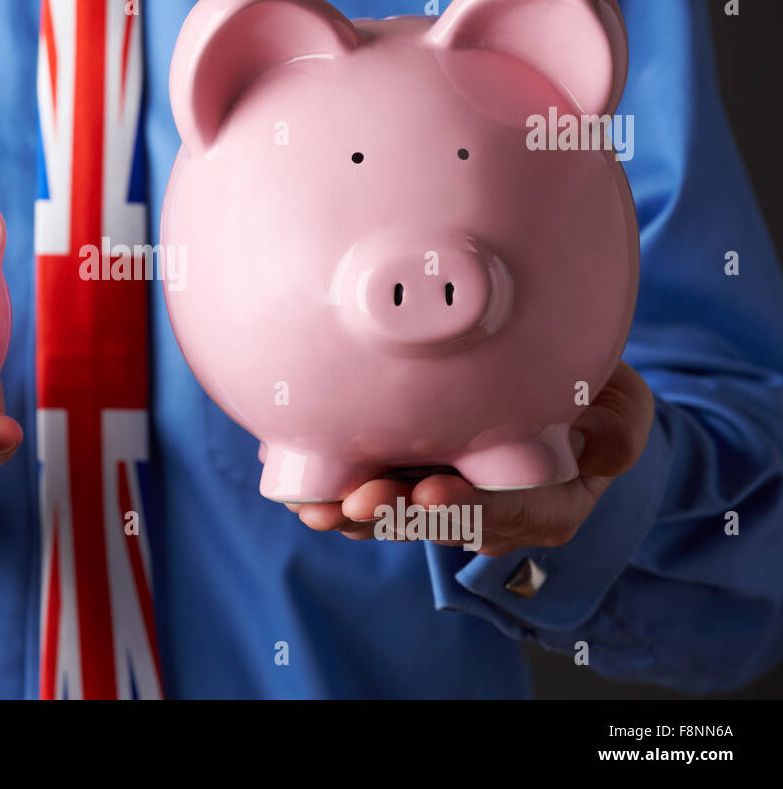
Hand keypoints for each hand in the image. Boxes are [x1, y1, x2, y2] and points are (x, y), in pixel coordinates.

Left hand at [290, 361, 654, 555]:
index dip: (467, 507)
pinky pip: (370, 488)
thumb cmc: (593, 404)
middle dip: (392, 514)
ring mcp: (443, 498)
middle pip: (436, 521)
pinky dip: (335, 482)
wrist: (563, 399)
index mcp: (545, 504)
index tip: (431, 494)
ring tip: (313, 504)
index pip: (506, 512)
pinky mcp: (408, 479)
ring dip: (350, 510)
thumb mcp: (623, 412)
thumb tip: (600, 449)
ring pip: (393, 513)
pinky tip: (298, 476)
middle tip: (355, 501)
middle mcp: (487, 513)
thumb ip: (617, 433)